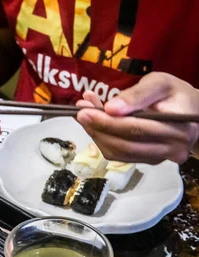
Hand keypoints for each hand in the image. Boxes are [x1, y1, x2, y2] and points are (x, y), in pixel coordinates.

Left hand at [76, 72, 198, 164]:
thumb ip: (136, 94)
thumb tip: (110, 108)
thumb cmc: (174, 94)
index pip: (136, 129)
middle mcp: (172, 149)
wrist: (189, 110)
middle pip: (124, 145)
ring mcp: (159, 159)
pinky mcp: (147, 161)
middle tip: (79, 112)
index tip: (84, 111)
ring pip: (118, 153)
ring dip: (96, 134)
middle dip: (97, 128)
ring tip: (85, 114)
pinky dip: (103, 139)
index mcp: (179, 128)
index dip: (107, 122)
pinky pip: (119, 155)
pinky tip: (95, 123)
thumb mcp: (159, 83)